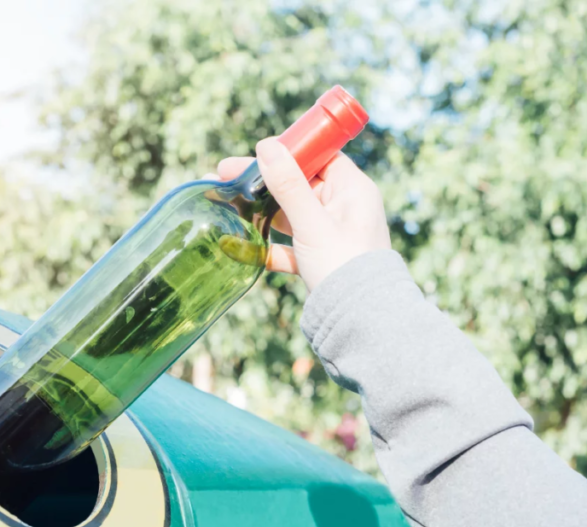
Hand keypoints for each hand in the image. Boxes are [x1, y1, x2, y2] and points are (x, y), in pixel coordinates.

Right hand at [213, 139, 390, 289]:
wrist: (361, 320)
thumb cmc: (343, 265)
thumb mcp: (311, 222)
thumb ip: (288, 185)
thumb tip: (267, 146)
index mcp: (353, 190)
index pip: (319, 156)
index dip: (288, 150)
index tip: (257, 151)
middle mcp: (345, 207)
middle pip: (299, 183)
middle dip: (263, 181)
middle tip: (225, 174)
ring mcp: (333, 234)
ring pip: (292, 214)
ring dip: (262, 212)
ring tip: (228, 206)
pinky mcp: (321, 258)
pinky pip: (291, 245)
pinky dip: (270, 245)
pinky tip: (243, 248)